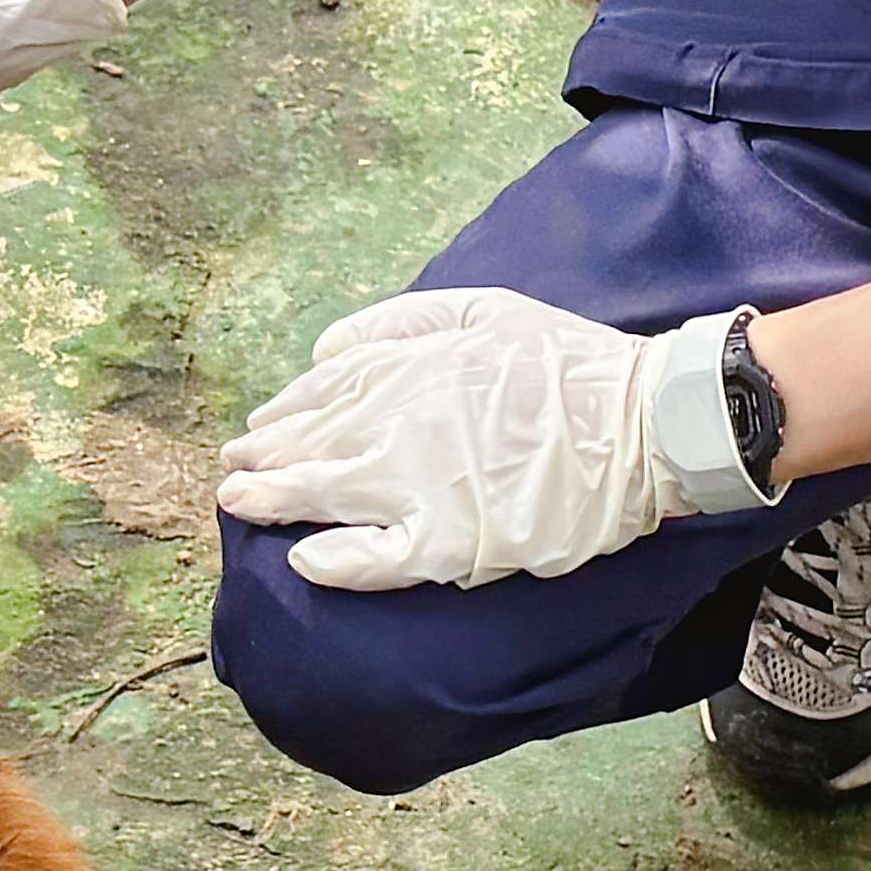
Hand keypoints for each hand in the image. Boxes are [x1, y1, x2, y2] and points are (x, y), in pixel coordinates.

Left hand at [215, 288, 768, 590]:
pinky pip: (376, 559)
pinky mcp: (451, 542)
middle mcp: (399, 425)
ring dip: (272, 500)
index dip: (285, 414)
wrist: (641, 421)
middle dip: (262, 459)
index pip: (324, 393)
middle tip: (229, 475)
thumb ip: (398, 323)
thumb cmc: (568, 362)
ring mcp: (420, 486)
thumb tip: (323, 349)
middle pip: (311, 443)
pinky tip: (304, 561)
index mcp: (407, 370)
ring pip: (324, 495)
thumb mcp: (482, 309)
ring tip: (235, 507)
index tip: (258, 430)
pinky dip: (334, 561)